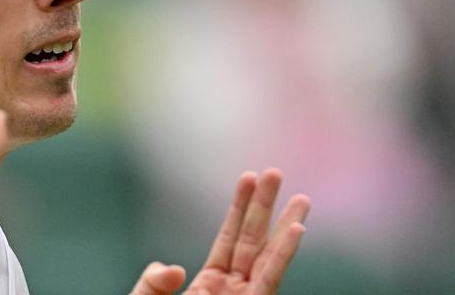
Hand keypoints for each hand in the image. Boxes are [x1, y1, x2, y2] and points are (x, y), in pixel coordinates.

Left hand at [130, 169, 310, 294]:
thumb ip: (152, 284)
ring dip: (285, 228)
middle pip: (253, 244)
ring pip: (269, 260)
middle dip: (266, 209)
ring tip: (301, 198)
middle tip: (277, 172)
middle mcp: (231, 294)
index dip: (239, 210)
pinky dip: (282, 257)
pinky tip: (295, 231)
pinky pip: (268, 283)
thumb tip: (174, 267)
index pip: (228, 241)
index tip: (249, 178)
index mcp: (208, 287)